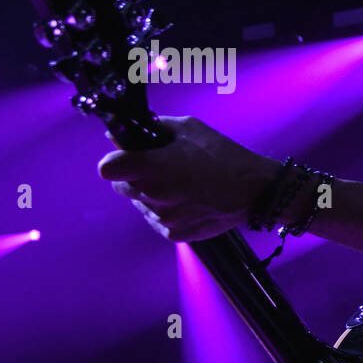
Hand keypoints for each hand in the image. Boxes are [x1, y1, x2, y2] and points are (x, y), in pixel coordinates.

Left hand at [97, 115, 276, 241]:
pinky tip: (190, 200)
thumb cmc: (223, 155)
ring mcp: (161, 218)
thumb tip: (122, 133)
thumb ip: (152, 128)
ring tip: (184, 185)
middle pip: (122, 186)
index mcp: (150, 167)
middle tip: (164, 168)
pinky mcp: (173, 234)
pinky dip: (168, 211)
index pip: (107, 168)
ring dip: (153, 194)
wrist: (256, 190)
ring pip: (141, 203)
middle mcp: (150, 195)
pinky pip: (158, 220)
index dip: (116, 160)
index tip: (129, 156)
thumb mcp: (189, 128)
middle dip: (136, 176)